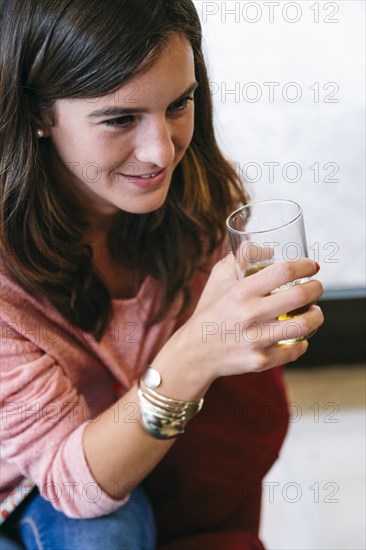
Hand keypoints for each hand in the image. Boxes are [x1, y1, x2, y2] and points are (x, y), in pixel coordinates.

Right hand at [167, 254, 323, 385]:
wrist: (194, 352)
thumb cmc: (210, 310)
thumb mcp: (219, 278)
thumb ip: (242, 257)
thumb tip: (271, 251)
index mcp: (240, 291)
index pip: (284, 271)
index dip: (305, 266)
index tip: (312, 266)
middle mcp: (249, 314)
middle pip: (299, 296)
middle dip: (316, 288)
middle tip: (317, 287)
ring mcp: (255, 340)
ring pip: (303, 325)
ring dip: (316, 316)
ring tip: (315, 311)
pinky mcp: (259, 361)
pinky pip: (293, 351)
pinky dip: (302, 343)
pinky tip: (301, 337)